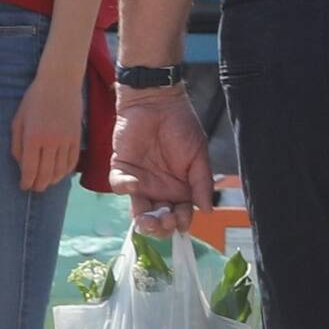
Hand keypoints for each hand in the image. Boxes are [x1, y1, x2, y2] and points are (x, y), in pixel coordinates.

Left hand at [14, 58, 86, 191]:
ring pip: (60, 170)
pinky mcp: (77, 137)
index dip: (26, 182)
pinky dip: (66, 171)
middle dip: (39, 185)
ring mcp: (67, 140)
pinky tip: (60, 173)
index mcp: (33, 138)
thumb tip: (22, 165)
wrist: (60, 82)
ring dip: (52, 180)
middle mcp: (51, 142)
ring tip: (46, 183)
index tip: (23, 187)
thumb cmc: (34, 99)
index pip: (30, 169)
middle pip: (46, 173)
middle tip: (34, 188)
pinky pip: (73, 161)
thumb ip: (17, 145)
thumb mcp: (18, 121)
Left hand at [110, 87, 211, 216]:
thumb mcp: (199, 156)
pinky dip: (125, 187)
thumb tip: (208, 210)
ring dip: (142, 219)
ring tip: (148, 220)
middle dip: (161, 226)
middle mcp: (160, 189)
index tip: (181, 225)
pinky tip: (135, 184)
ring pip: (138, 209)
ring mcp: (140, 181)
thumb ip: (202, 183)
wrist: (158, 102)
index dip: (180, 223)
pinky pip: (120, 185)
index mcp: (180, 188)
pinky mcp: (121, 169)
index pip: (180, 214)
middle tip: (165, 222)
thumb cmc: (182, 127)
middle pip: (158, 217)